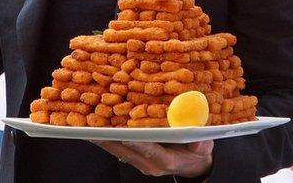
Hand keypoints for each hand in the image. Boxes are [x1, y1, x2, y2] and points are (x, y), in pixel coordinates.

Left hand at [92, 140, 212, 177]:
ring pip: (119, 152)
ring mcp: (142, 164)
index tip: (119, 131)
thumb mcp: (204, 147)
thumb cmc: (198, 151)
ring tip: (87, 128)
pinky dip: (108, 142)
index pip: (147, 148)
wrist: (193, 165)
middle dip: (109, 139)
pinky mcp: (137, 161)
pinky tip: (96, 132)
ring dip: (104, 141)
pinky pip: (119, 152)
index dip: (134, 139)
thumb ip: (201, 144)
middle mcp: (150, 164)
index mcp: (165, 160)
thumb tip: (199, 141)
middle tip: (92, 126)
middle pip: (126, 150)